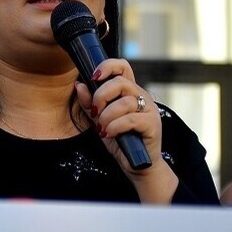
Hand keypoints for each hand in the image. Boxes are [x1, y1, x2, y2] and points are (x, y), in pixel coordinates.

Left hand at [74, 58, 178, 202]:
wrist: (138, 165)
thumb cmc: (120, 141)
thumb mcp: (100, 121)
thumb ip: (90, 104)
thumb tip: (79, 85)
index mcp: (129, 92)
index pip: (122, 67)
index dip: (107, 66)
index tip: (92, 77)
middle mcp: (141, 96)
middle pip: (121, 82)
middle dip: (101, 96)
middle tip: (95, 112)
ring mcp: (149, 109)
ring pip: (125, 102)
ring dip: (107, 116)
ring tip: (102, 129)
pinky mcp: (153, 124)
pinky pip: (131, 119)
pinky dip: (115, 126)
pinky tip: (109, 134)